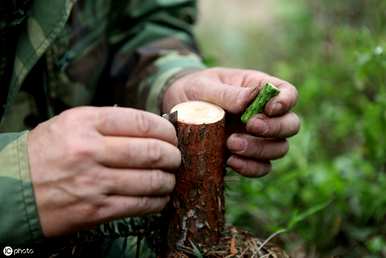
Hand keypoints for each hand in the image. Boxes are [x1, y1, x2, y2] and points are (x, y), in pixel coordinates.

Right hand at [28, 107, 180, 236]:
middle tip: (176, 157)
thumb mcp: (70, 123)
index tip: (172, 136)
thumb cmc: (46, 152)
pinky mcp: (96, 210)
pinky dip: (158, 200)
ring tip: (169, 177)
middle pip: (152, 151)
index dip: (166, 130)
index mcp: (85, 123)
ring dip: (169, 179)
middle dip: (174, 155)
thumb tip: (152, 127)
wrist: (12, 190)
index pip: (142, 122)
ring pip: (152, 180)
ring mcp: (94, 183)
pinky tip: (160, 196)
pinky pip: (141, 205)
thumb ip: (108, 122)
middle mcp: (90, 150)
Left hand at [163, 67, 299, 176]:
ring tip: (231, 144)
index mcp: (259, 89)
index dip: (286, 101)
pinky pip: (261, 167)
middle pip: (291, 124)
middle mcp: (264, 115)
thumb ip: (226, 93)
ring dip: (261, 150)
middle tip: (250, 126)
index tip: (270, 108)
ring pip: (279, 148)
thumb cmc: (194, 90)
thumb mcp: (204, 86)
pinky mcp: (246, 156)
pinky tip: (230, 161)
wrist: (177, 110)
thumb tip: (250, 101)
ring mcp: (257, 138)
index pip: (288, 93)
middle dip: (274, 128)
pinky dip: (250, 168)